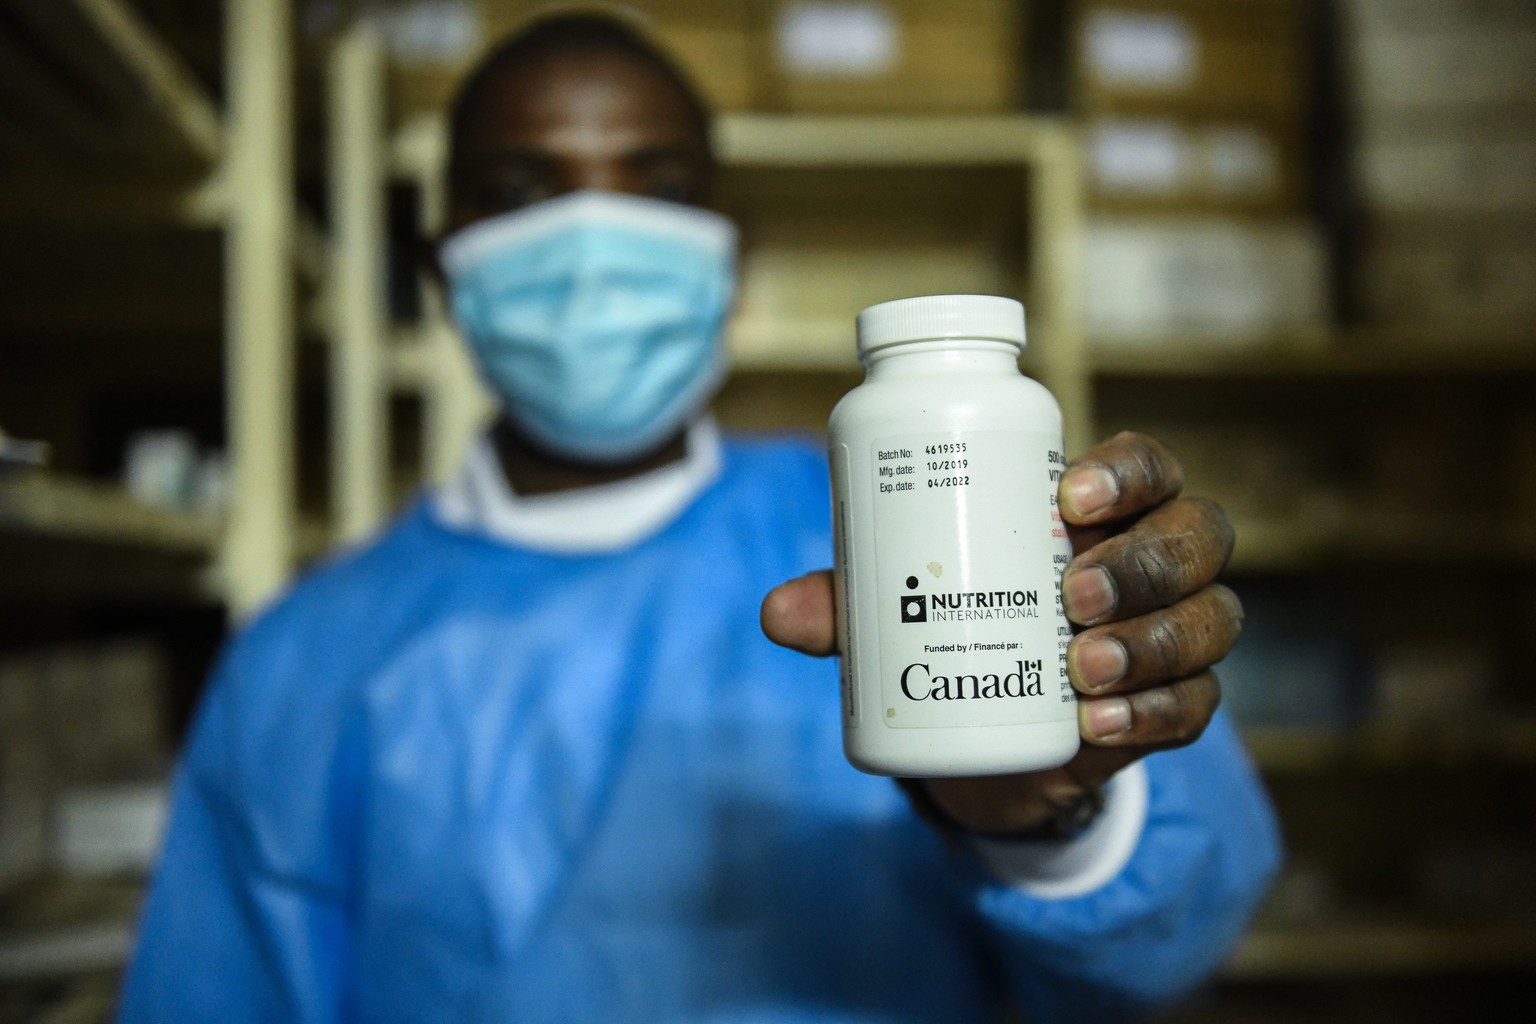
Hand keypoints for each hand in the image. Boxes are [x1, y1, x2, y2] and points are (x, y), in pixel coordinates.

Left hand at [760, 431, 1239, 834]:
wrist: (990, 727)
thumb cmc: (960, 619)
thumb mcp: (904, 604)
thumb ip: (850, 601)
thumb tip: (776, 613)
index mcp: (1105, 507)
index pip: (1147, 464)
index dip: (1125, 470)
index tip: (1067, 493)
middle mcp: (1158, 557)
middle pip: (1195, 534)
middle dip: (1140, 561)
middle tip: (1069, 592)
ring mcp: (1177, 630)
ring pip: (1211, 618)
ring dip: (1153, 640)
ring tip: (1081, 667)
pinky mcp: (1177, 704)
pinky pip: (1196, 705)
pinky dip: (1154, 713)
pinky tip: (1101, 724)